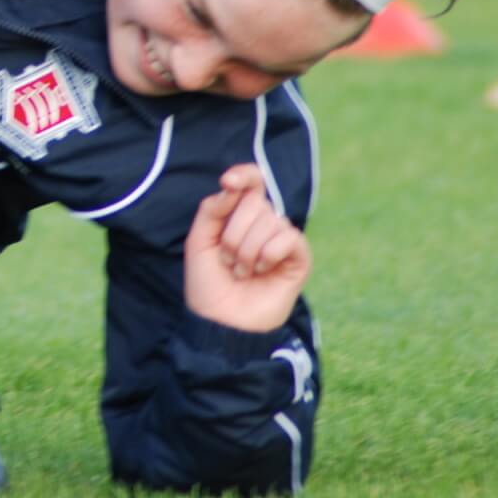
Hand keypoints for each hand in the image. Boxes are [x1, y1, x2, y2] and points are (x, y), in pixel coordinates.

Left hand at [183, 165, 311, 332]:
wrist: (222, 322)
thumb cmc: (209, 285)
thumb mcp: (199, 241)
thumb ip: (212, 209)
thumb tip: (232, 186)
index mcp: (239, 216)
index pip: (252, 181)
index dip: (244, 175)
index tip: (228, 181)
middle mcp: (263, 225)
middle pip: (256, 201)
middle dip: (233, 233)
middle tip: (228, 260)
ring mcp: (282, 241)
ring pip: (271, 220)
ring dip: (247, 249)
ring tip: (242, 272)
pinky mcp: (299, 259)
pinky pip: (289, 237)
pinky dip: (269, 253)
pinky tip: (262, 271)